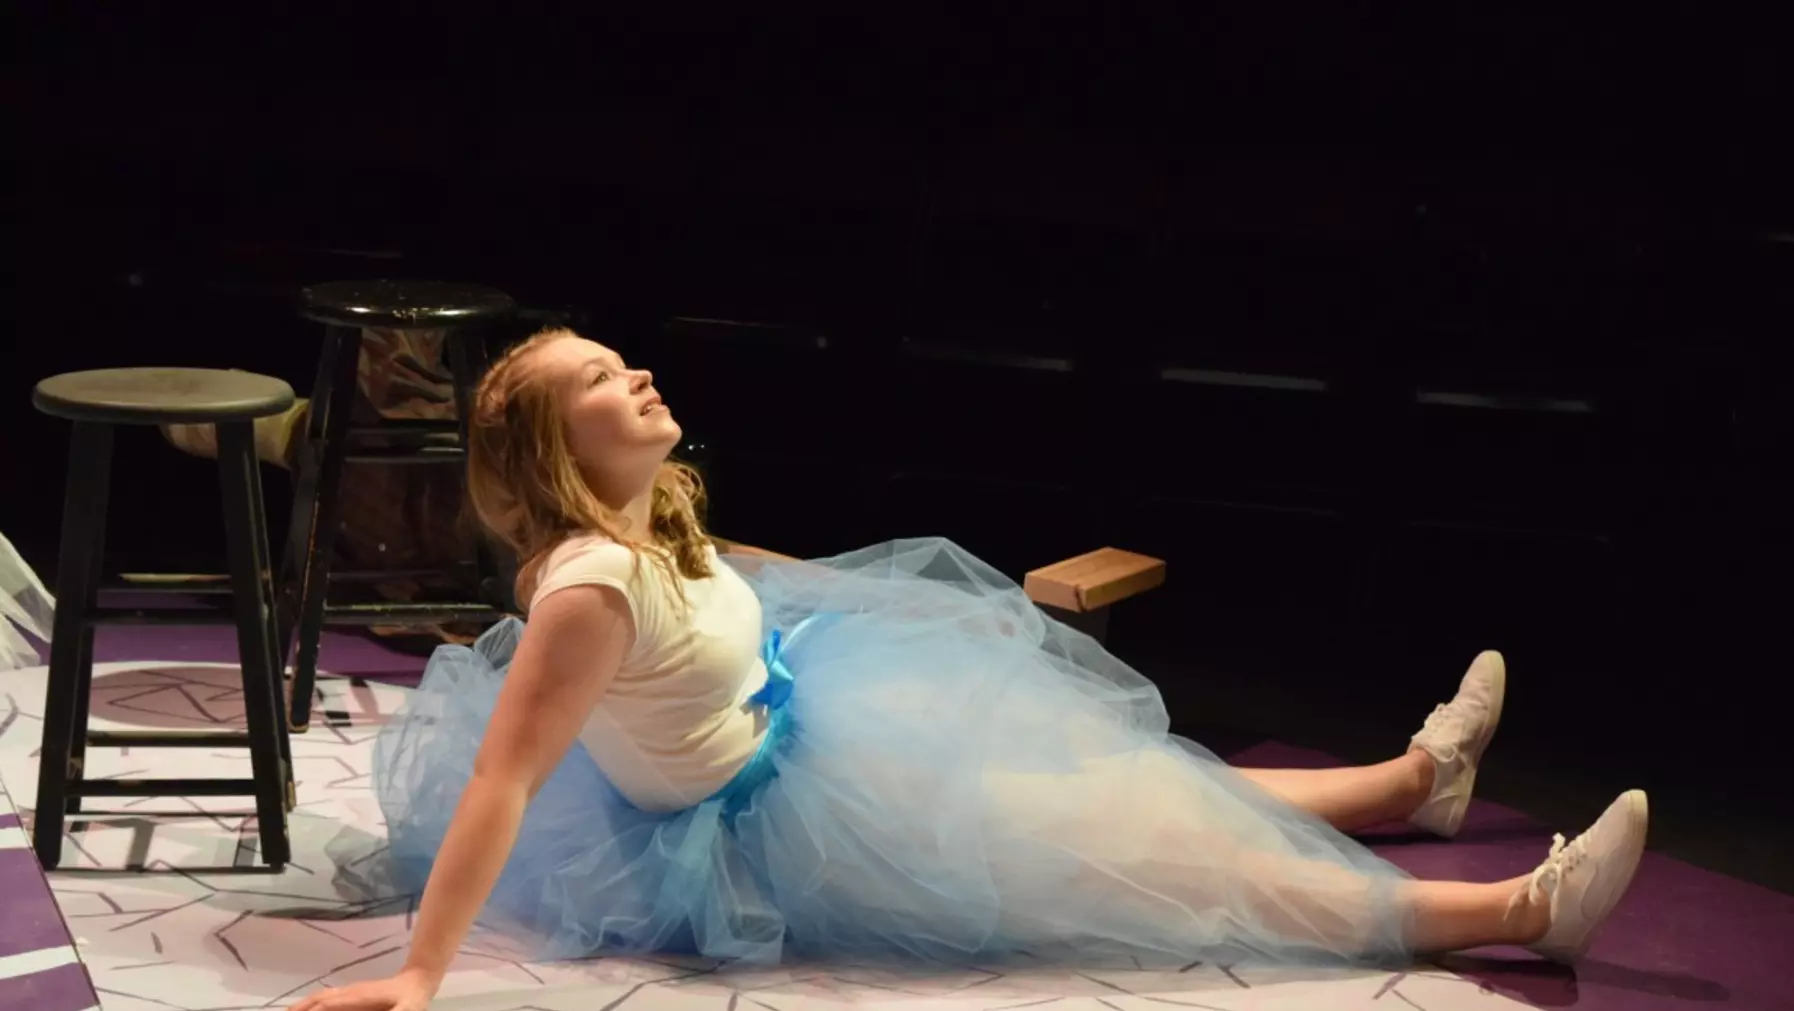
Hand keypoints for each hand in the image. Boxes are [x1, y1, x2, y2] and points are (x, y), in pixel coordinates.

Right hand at [289, 968, 438, 1010]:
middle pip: (316, 1001)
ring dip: (301, 1008)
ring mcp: (348, 993)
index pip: (326, 1006)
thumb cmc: (412, 1000)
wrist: (417, 982)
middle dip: (299, 1010)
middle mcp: (347, 993)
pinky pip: (324, 1000)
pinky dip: (310, 1005)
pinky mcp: (350, 996)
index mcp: (357, 998)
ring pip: (318, 999)